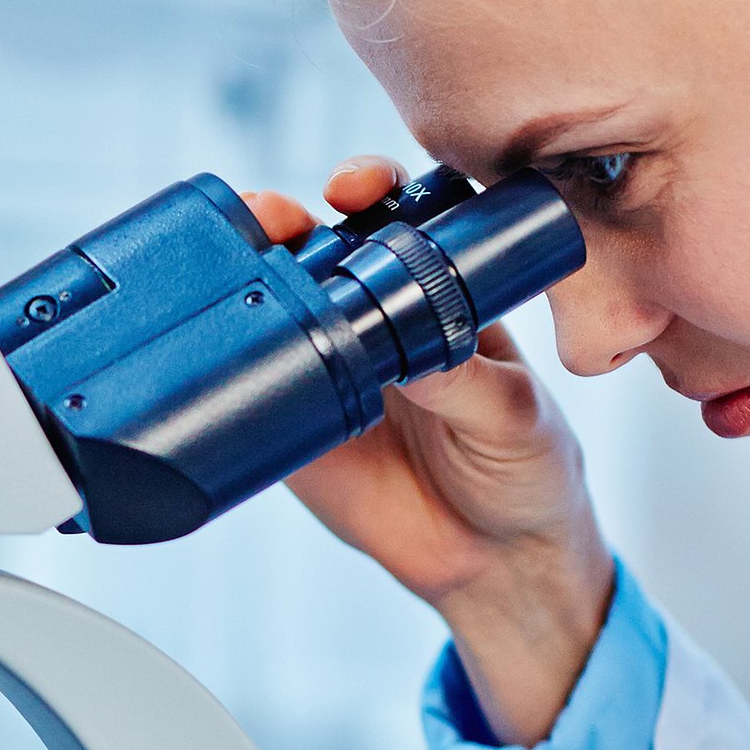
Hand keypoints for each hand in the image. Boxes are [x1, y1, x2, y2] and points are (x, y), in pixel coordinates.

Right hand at [238, 159, 616, 744]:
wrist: (494, 563)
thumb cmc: (527, 471)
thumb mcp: (513, 416)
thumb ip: (464, 379)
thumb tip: (410, 350)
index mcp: (443, 293)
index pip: (401, 217)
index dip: (373, 187)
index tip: (357, 187)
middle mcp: (380, 318)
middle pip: (321, 245)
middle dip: (289, 216)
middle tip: (277, 216)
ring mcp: (333, 365)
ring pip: (280, 302)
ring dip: (251, 271)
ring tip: (241, 261)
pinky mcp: (297, 422)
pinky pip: (257, 383)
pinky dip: (233, 360)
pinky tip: (222, 341)